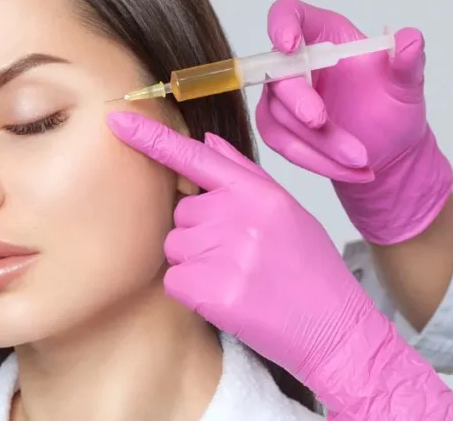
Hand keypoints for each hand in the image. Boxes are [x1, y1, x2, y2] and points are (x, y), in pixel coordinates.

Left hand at [107, 111, 452, 420]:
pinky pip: (173, 280)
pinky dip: (192, 292)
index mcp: (257, 193)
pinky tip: (229, 299)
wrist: (336, 330)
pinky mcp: (212, 290)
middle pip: (180, 212)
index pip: (194, 157)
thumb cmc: (310, 270)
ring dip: (195, 264)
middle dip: (199, 234)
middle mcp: (239, 216)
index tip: (116, 121)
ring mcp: (225, 253)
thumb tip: (208, 142)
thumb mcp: (286, 212)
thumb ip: (244, 175)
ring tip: (239, 278)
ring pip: (174, 247)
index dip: (151, 139)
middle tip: (240, 257)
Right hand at [256, 0, 452, 244]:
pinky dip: (311, 159)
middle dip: (299, 102)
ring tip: (358, 159)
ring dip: (316, 142)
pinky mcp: (277, 125)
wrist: (388, 152)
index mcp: (326, 35)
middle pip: (277, 73)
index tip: (290, 46)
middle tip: (323, 122)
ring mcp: (282, 95)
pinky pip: (279, 141)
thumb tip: (411, 39)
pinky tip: (346, 169)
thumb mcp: (406, 87)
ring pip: (278, 115)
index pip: (289, 13)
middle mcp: (298, 62)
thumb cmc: (393, 110)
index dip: (281, 24)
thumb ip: (407, 63)